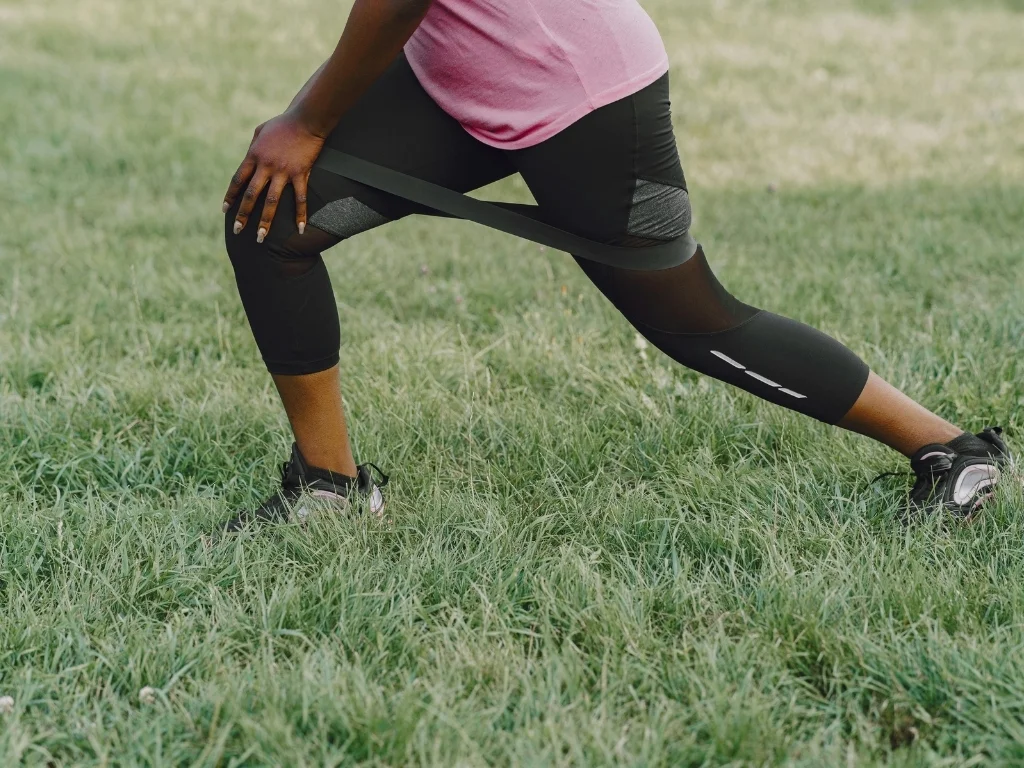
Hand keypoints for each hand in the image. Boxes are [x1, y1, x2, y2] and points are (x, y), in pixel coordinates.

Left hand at [223, 112, 325, 242]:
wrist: (305, 119)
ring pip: (271, 201)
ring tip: (261, 237)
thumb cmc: (282, 123)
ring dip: (265, 220)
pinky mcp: (300, 173)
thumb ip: (253, 147)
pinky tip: (300, 229)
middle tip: (238, 230)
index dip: (230, 197)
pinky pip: (300, 198)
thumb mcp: (260, 131)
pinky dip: (300, 214)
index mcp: (253, 156)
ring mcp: (283, 171)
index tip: (225, 210)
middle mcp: (266, 166)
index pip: (238, 180)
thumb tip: (250, 158)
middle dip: (243, 214)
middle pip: (251, 195)